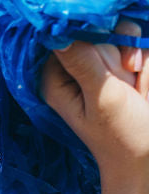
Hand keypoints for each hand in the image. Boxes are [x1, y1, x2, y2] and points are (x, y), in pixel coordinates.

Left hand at [43, 20, 148, 188]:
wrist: (145, 160)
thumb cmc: (121, 136)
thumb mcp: (101, 96)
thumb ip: (83, 62)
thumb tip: (58, 32)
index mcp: (57, 81)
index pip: (66, 34)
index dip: (90, 38)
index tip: (102, 63)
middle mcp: (76, 72)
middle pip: (96, 29)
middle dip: (117, 49)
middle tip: (123, 78)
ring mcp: (101, 70)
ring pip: (120, 34)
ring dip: (135, 56)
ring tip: (134, 88)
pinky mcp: (122, 71)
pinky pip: (136, 47)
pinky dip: (144, 65)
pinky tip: (140, 89)